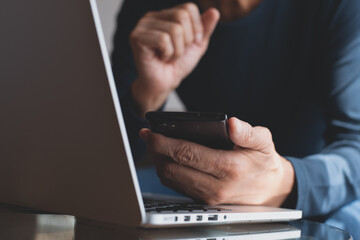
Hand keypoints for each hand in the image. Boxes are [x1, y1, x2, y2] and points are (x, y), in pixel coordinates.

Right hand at [129, 3, 219, 115]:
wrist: (164, 84)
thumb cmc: (177, 65)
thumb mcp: (196, 45)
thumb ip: (205, 28)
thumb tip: (214, 11)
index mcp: (165, 14)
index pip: (189, 8)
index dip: (196, 28)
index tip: (188, 44)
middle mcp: (152, 16)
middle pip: (182, 16)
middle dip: (186, 40)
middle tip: (176, 52)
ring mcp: (142, 25)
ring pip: (174, 30)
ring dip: (177, 50)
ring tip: (167, 56)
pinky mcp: (137, 37)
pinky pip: (163, 40)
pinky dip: (168, 53)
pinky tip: (160, 58)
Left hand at [139, 117, 294, 206]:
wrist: (270, 191)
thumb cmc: (263, 163)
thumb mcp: (264, 142)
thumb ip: (248, 132)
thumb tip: (231, 124)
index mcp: (229, 168)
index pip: (187, 154)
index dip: (164, 142)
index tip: (151, 132)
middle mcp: (215, 186)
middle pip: (173, 168)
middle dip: (155, 151)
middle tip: (148, 136)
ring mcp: (208, 197)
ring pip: (171, 179)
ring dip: (158, 161)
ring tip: (154, 146)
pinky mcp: (203, 201)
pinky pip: (177, 186)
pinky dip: (167, 171)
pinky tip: (165, 158)